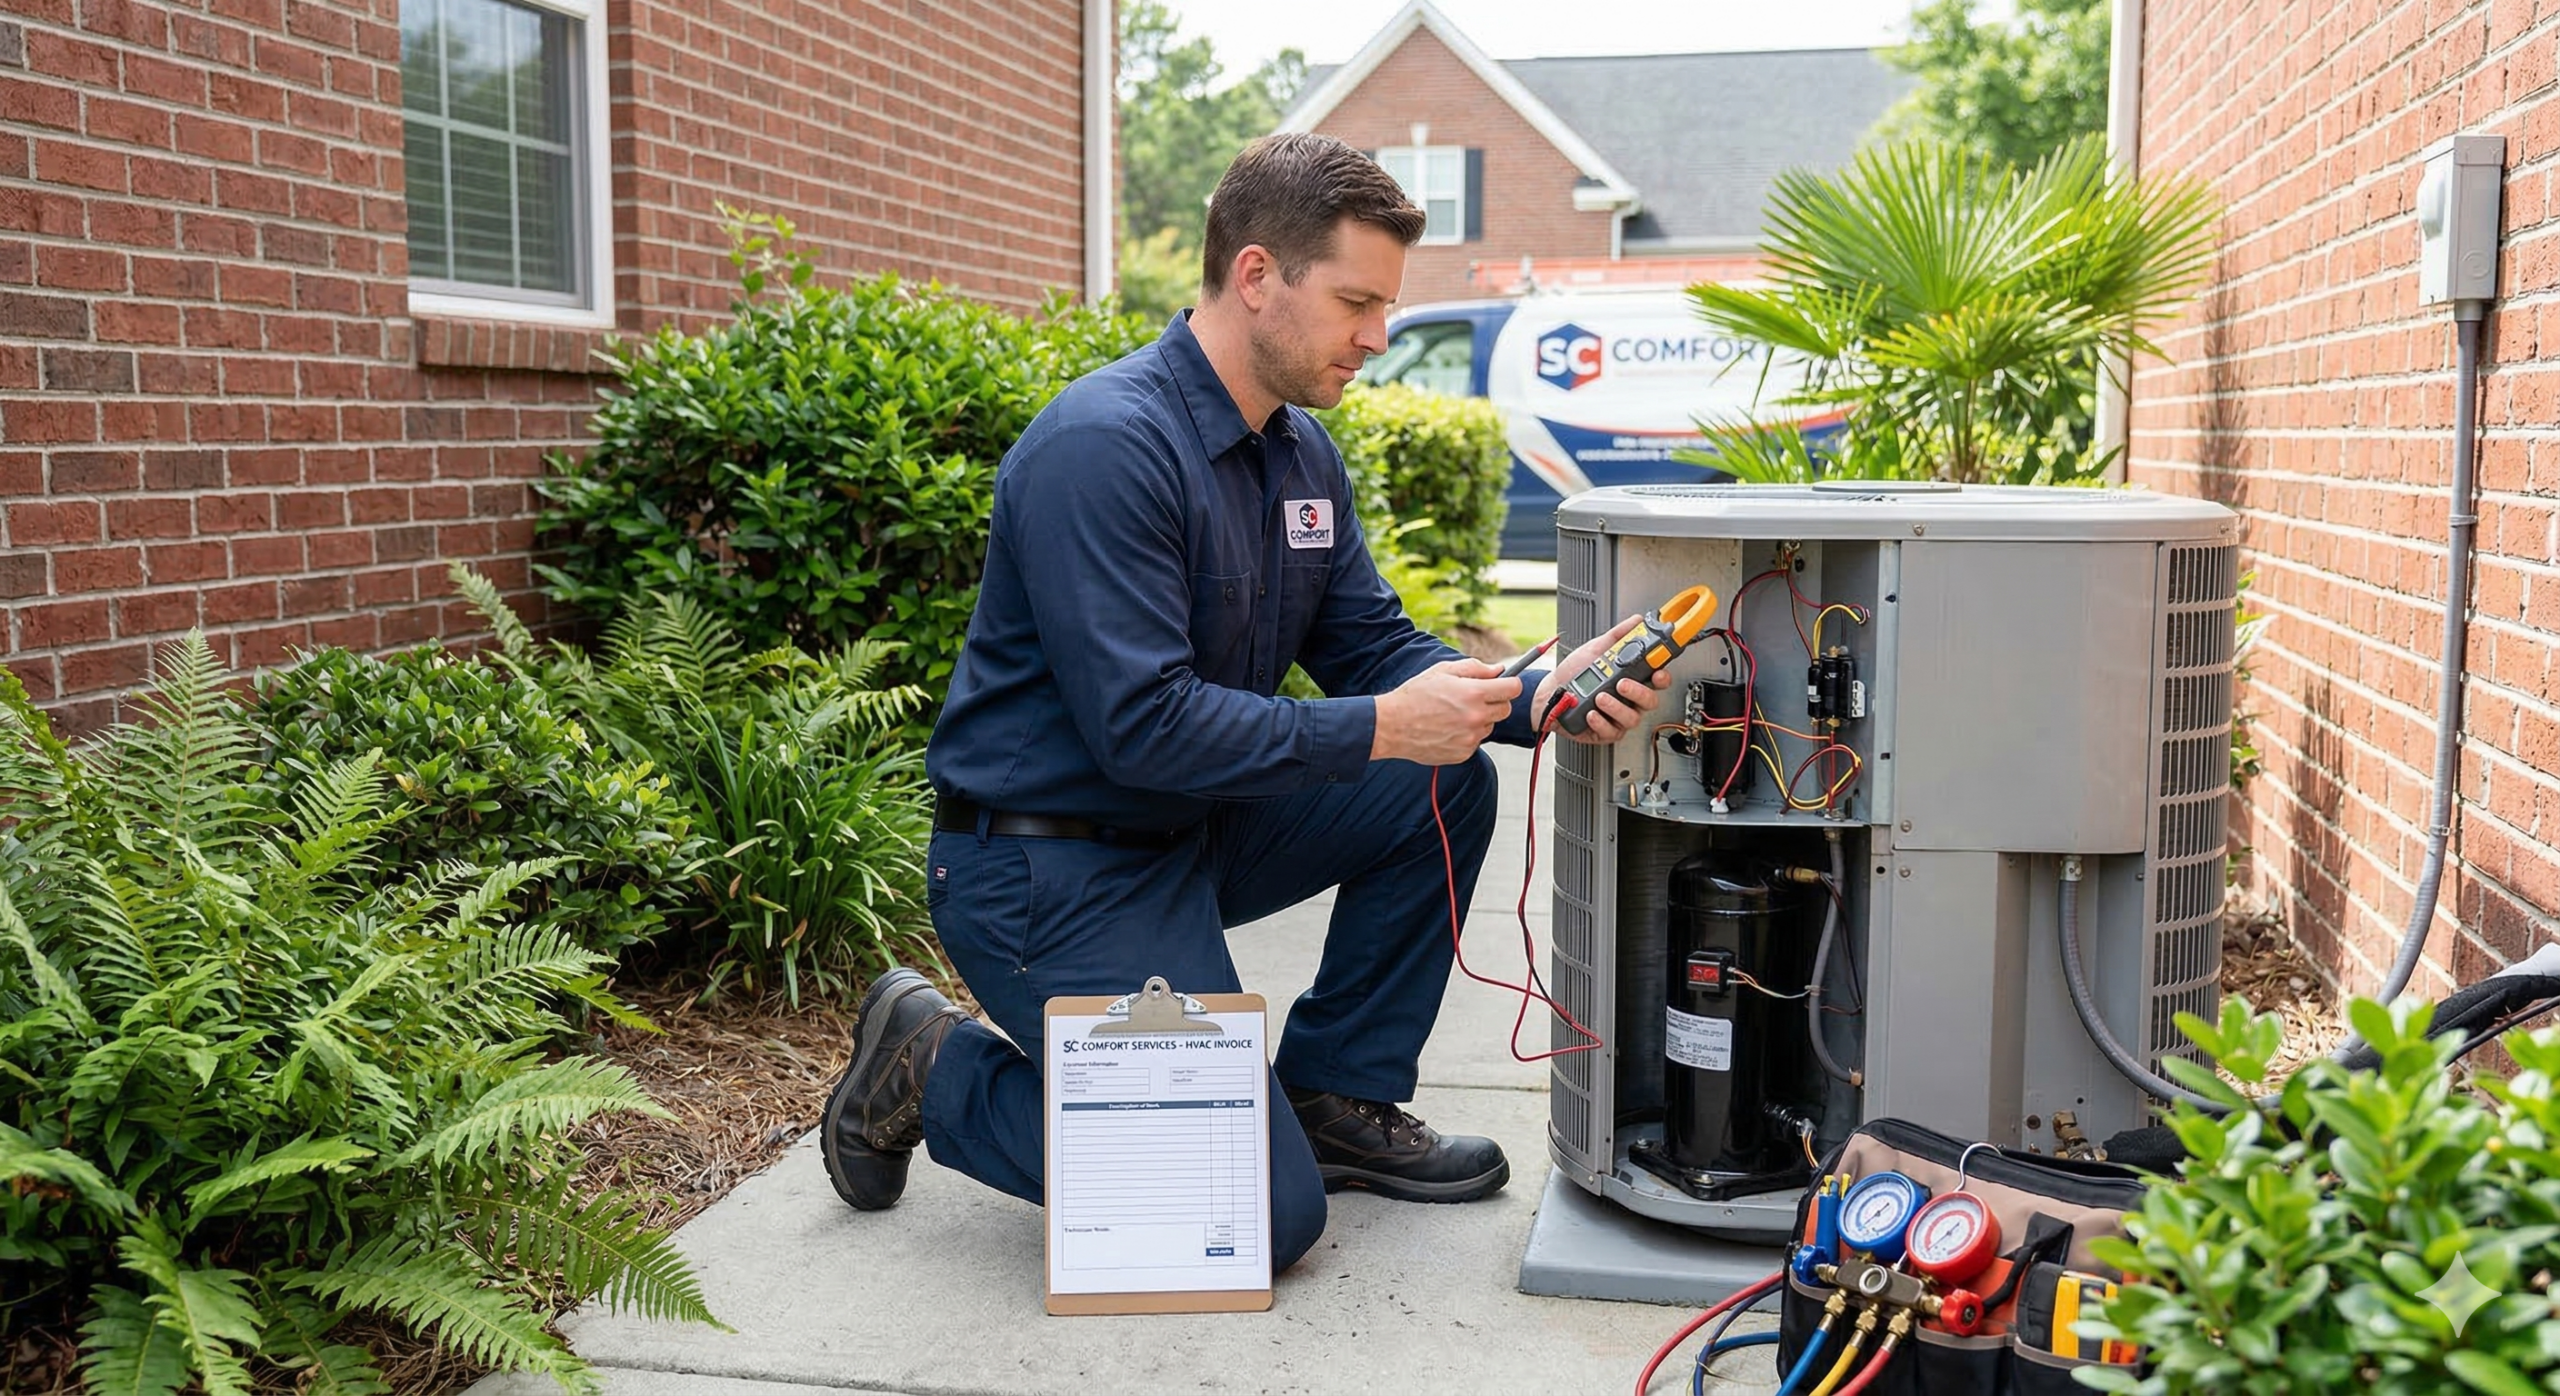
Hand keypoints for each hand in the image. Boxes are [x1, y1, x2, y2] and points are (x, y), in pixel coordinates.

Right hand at [1372, 657, 1521, 765]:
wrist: (1392, 726)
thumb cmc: (1415, 695)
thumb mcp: (1443, 671)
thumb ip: (1476, 668)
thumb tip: (1499, 670)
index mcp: (1474, 693)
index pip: (1513, 688)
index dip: (1509, 684)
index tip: (1504, 684)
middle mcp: (1476, 717)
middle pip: (1505, 709)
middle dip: (1495, 701)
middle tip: (1474, 698)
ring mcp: (1470, 738)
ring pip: (1489, 726)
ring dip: (1479, 719)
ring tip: (1453, 714)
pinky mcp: (1463, 753)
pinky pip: (1475, 741)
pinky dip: (1466, 735)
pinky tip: (1447, 728)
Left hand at [1533, 614, 1672, 744]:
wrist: (1548, 693)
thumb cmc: (1574, 674)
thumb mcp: (1595, 650)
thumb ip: (1618, 636)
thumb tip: (1637, 621)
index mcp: (1631, 679)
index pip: (1657, 680)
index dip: (1662, 677)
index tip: (1657, 672)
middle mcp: (1628, 700)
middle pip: (1650, 701)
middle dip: (1639, 693)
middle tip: (1622, 684)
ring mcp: (1617, 718)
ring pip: (1632, 718)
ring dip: (1616, 707)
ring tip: (1599, 697)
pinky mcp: (1604, 732)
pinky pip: (1611, 732)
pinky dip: (1600, 722)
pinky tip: (1591, 713)